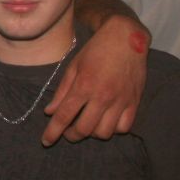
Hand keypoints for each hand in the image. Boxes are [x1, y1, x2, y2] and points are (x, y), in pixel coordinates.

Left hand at [42, 15, 148, 144]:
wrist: (125, 38)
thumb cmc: (95, 50)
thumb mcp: (73, 66)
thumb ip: (62, 91)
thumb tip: (49, 112)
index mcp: (84, 86)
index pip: (64, 116)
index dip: (53, 132)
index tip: (46, 141)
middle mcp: (102, 96)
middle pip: (84, 129)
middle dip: (71, 135)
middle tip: (67, 132)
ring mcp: (120, 101)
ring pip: (104, 133)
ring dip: (92, 133)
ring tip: (86, 124)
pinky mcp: (134, 102)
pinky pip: (123, 128)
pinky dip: (112, 129)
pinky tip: (105, 121)